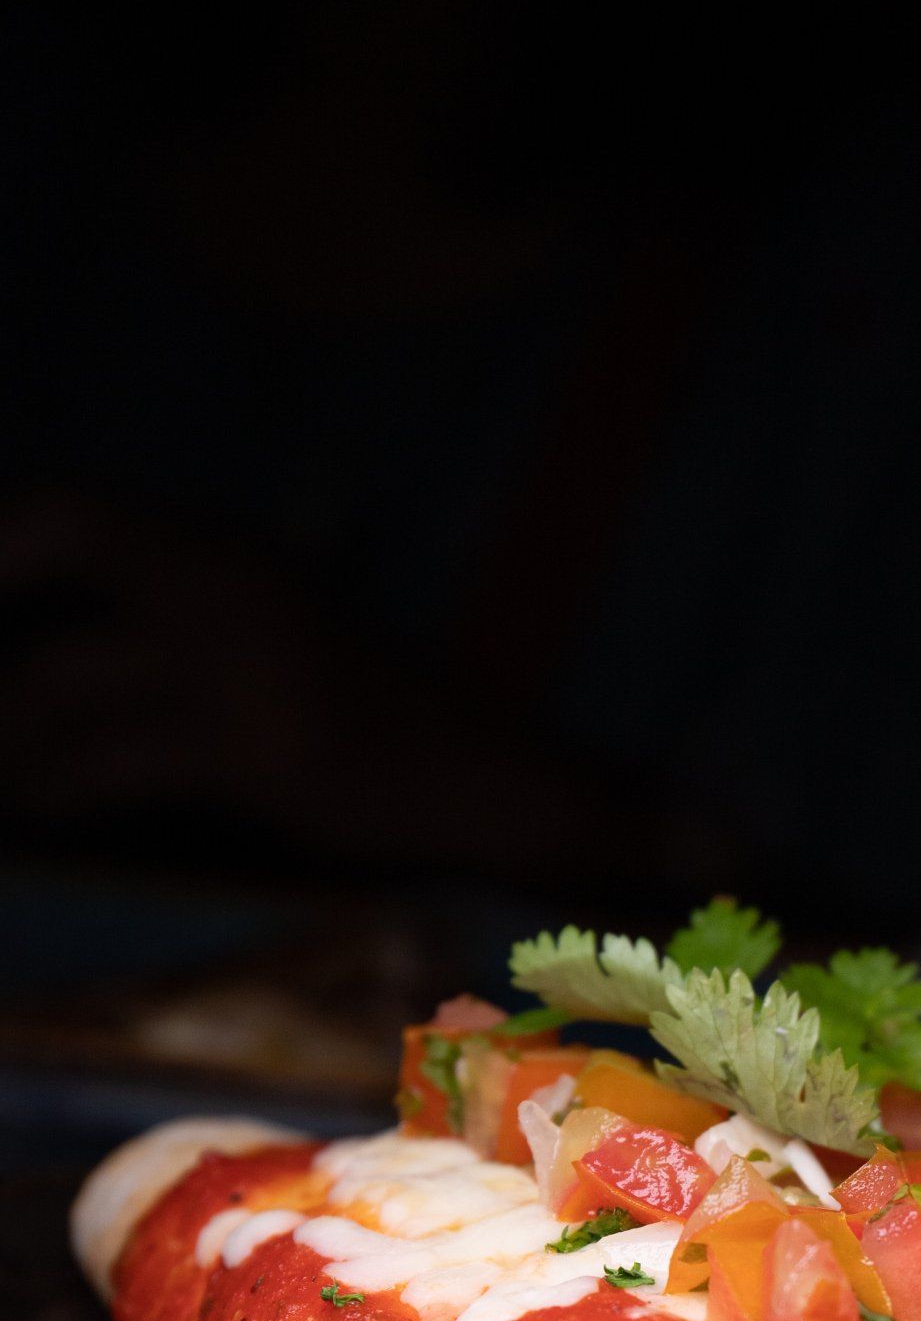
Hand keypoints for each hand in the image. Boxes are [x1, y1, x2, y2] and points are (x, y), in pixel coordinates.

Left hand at [0, 490, 570, 865]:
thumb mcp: (264, 631)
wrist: (473, 779)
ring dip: (8, 732)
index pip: (70, 509)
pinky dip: (56, 792)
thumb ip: (168, 617)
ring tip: (6, 774)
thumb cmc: (358, 717)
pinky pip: (108, 764)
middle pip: (60, 533)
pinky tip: (41, 810)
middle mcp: (227, 575)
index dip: (2, 544)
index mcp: (223, 547)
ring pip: (59, 675)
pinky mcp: (251, 748)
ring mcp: (240, 659)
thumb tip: (34, 646)